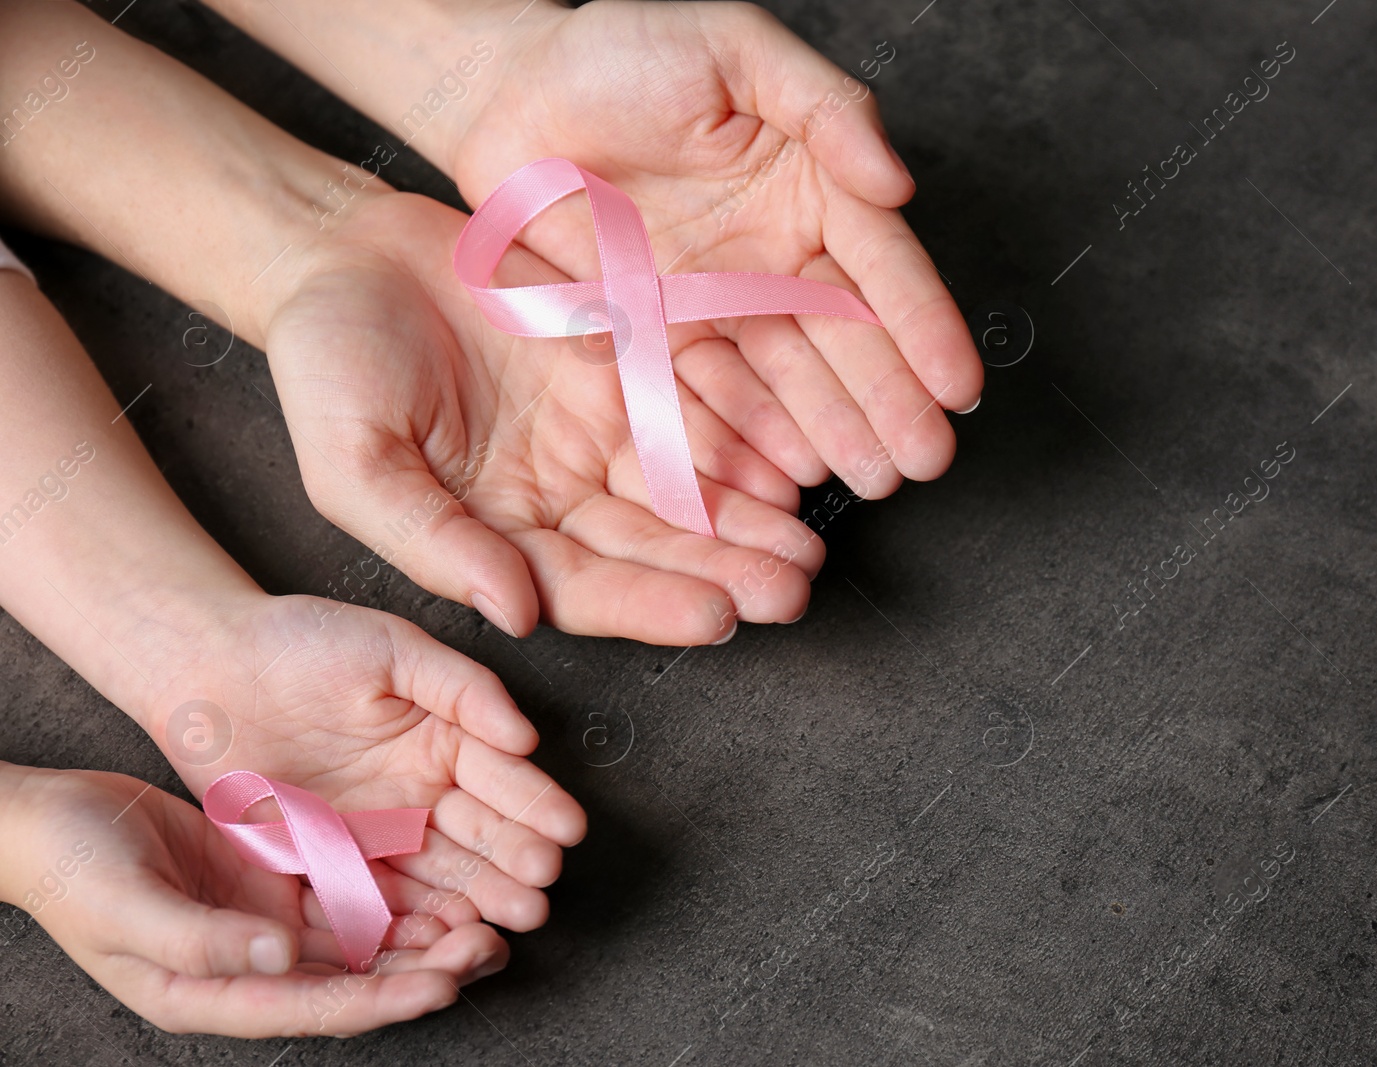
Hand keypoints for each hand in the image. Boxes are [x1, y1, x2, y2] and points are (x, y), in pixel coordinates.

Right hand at [0, 764, 507, 1035]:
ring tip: (485, 922)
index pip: (317, 1007)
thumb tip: (281, 957)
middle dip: (426, 969)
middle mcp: (252, 966)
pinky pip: (347, 892)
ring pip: (362, 939)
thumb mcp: (129, 910)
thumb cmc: (71, 871)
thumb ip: (203, 940)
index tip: (445, 983)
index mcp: (213, 993)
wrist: (50, 819)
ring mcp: (266, 923)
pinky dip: (393, 893)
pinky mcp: (275, 878)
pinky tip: (439, 883)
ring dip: (423, 935)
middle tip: (489, 946)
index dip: (384, 1000)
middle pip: (356, 980)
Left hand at [140, 590, 585, 933]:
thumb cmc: (302, 641)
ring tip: (511, 919)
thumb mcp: (394, 648)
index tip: (569, 830)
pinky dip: (410, 920)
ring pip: (438, 874)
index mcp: (444, 738)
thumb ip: (464, 688)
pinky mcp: (327, 864)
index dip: (537, 803)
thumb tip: (526, 736)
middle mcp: (420, 792)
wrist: (207, 669)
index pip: (502, 775)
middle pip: (479, 834)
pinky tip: (443, 934)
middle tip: (544, 887)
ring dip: (477, 898)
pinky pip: (374, 899)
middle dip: (516, 861)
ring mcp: (376, 833)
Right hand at [269, 189, 825, 643]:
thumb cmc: (326, 360)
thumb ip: (432, 542)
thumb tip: (514, 614)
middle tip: (794, 588)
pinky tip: (790, 454)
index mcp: (498, 534)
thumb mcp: (353, 463)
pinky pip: (691, 403)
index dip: (652, 604)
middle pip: (656, 545)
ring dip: (750, 515)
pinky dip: (740, 431)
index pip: (587, 588)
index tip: (719, 616)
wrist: (344, 250)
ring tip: (808, 539)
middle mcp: (560, 493)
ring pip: (688, 484)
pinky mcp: (624, 364)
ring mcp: (598, 429)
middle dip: (727, 570)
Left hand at [450, 0, 981, 499]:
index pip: (880, 268)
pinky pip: (704, 394)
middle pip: (843, 339)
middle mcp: (772, 258)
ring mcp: (715, 304)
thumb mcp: (739, 46)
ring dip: (830, 431)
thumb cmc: (623, 50)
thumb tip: (896, 181)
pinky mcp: (654, 336)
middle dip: (888, 401)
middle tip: (923, 459)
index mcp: (810, 190)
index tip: (957, 385)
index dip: (923, 328)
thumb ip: (826, 105)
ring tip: (870, 479)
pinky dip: (742, 435)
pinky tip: (785, 472)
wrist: (507, 92)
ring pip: (784, 378)